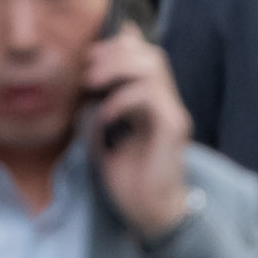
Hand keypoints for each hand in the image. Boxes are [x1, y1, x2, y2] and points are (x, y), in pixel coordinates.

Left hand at [84, 29, 193, 239]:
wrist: (150, 213)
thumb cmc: (129, 178)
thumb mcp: (105, 134)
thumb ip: (100, 107)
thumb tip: (84, 81)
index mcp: (153, 100)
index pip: (145, 54)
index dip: (120, 43)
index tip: (89, 54)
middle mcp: (167, 101)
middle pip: (151, 53)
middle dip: (116, 53)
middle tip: (88, 71)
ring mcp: (173, 112)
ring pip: (153, 67)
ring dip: (117, 69)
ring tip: (93, 84)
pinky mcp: (173, 127)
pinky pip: (149, 96)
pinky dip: (122, 99)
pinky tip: (106, 115)